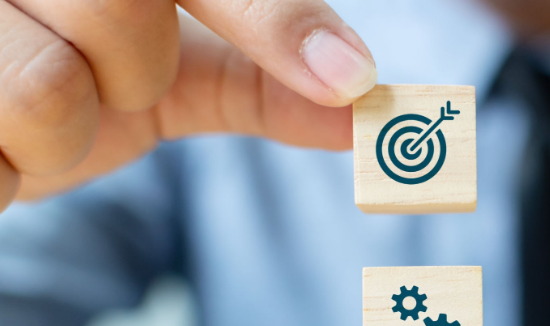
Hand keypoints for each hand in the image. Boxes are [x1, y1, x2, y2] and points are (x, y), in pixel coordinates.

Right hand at [0, 0, 377, 210]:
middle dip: (131, 75)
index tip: (347, 81)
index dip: (277, 21)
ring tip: (39, 105)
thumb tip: (359, 113)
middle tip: (99, 75)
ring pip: (48, 90)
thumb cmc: (86, 74)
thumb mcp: (178, 72)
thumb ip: (263, 81)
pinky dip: (9, 162)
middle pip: (122, 17)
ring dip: (62, 129)